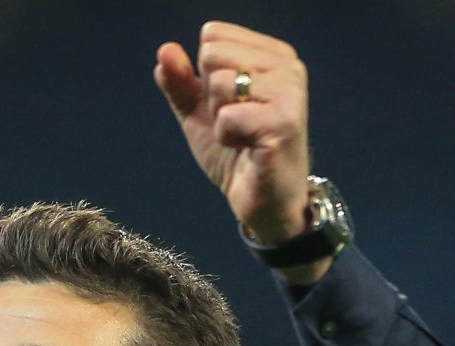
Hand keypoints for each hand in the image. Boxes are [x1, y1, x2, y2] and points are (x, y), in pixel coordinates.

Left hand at [154, 22, 327, 279]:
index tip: (228, 105)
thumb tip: (165, 51)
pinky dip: (226, 138)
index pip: (213, 35)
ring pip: (218, 84)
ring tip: (243, 136)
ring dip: (219, 119)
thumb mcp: (199, 113)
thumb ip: (180, 81)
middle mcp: (288, 65)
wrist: (262, 200)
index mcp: (272, 54)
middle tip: (235, 123)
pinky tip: (248, 149)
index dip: (205, 75)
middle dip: (210, 96)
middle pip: (213, 53)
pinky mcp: (284, 121)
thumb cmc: (237, 153)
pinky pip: (226, 117)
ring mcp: (290, 91)